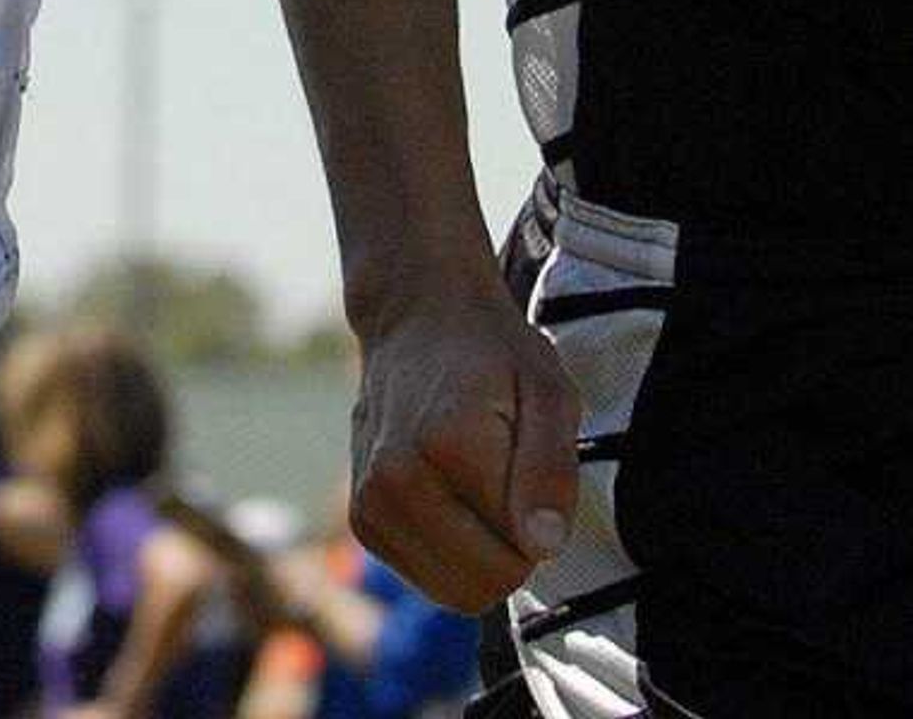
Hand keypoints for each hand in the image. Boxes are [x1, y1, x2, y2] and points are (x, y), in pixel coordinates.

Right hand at [344, 280, 579, 614]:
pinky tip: (450, 498)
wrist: (416, 319)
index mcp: (447, 443)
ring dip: (482, 554)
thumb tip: (541, 546)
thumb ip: (551, 470)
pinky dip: (452, 555)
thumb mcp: (550, 392)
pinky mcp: (360, 521)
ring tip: (477, 486)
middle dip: (513, 549)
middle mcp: (394, 479)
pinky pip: (429, 582)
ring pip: (456, 593)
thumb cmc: (492, 354)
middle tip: (509, 482)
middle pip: (486, 584)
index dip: (541, 522)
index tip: (527, 465)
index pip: (519, 552)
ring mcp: (369, 504)